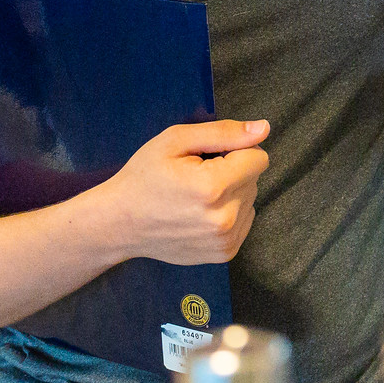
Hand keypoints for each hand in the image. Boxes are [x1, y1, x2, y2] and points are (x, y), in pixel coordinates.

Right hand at [105, 119, 269, 265]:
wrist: (120, 223)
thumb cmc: (144, 176)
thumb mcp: (176, 141)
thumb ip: (224, 133)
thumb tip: (263, 128)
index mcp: (213, 187)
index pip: (258, 157)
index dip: (234, 150)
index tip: (207, 157)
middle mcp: (224, 218)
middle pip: (254, 178)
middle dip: (232, 171)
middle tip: (196, 176)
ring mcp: (225, 240)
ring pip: (251, 199)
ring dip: (231, 192)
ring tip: (196, 196)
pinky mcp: (225, 253)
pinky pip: (246, 219)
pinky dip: (229, 211)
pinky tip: (201, 212)